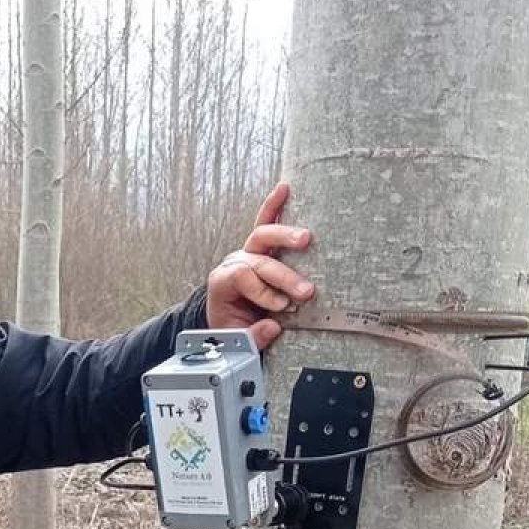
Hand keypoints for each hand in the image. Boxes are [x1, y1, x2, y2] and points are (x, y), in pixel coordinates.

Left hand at [206, 182, 314, 347]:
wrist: (229, 320)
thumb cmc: (235, 328)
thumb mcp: (237, 340)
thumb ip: (252, 336)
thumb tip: (273, 327)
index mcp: (222, 282)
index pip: (242, 277)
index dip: (262, 291)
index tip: (282, 307)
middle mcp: (234, 262)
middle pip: (257, 259)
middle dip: (282, 276)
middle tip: (306, 291)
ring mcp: (248, 252)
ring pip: (263, 236)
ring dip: (286, 236)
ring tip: (307, 239)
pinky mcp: (262, 248)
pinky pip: (266, 221)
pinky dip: (275, 204)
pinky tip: (285, 188)